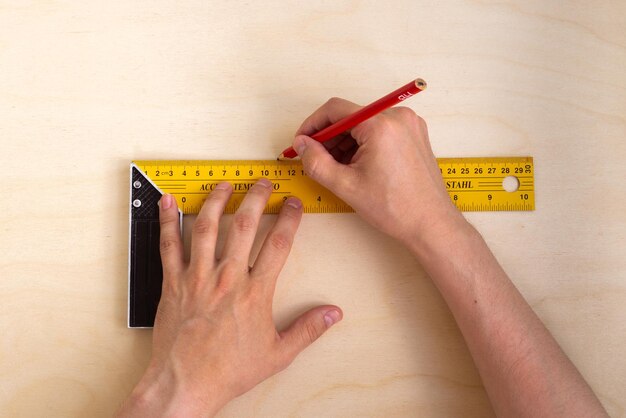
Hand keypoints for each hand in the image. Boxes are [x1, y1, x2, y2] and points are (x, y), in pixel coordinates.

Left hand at [118, 180, 341, 416]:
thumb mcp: (277, 354)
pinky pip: (168, 245)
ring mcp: (198, 277)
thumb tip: (332, 314)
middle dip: (255, 198)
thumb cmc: (227, 371)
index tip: (292, 205)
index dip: (288, 219)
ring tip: (225, 185)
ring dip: (217, 201)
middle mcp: (226, 278)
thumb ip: (307, 330)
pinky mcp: (173, 283)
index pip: (277, 244)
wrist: (185, 384)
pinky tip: (167, 202)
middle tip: (262, 183)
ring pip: (207, 228)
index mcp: (254, 293)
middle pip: (244, 226)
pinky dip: (166, 221)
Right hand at [292, 98, 466, 246]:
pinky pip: (380, 130)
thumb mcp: (346, 186)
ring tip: (337, 168)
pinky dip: (364, 143)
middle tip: (315, 158)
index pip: (335, 110)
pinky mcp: (414, 134)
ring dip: (346, 141)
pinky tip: (357, 166)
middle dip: (329, 136)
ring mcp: (409, 125)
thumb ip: (316, 162)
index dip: (312, 125)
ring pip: (364, 123)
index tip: (302, 141)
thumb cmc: (396, 208)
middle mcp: (398, 117)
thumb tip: (301, 145)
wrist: (430, 224)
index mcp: (381, 125)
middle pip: (350, 116)